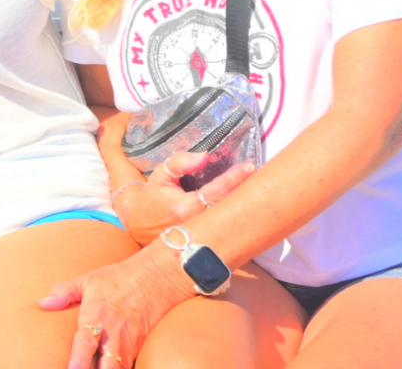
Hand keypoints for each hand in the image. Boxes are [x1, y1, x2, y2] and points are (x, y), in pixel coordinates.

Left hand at [39, 244, 192, 368]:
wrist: (156, 279)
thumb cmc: (117, 279)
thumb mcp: (87, 280)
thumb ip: (64, 293)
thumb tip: (42, 303)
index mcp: (96, 318)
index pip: (86, 343)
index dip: (79, 360)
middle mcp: (114, 336)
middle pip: (107, 366)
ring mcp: (129, 346)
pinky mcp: (140, 351)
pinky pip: (130, 368)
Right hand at [114, 153, 253, 244]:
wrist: (139, 226)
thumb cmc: (152, 197)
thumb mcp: (161, 175)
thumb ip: (180, 162)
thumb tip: (205, 155)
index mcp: (185, 208)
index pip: (216, 191)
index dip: (234, 178)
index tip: (249, 166)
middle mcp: (196, 226)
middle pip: (230, 208)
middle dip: (247, 193)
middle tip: (261, 178)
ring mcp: (202, 239)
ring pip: (231, 222)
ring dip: (245, 206)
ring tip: (259, 190)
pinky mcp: (207, 246)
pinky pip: (229, 233)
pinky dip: (239, 220)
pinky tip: (247, 209)